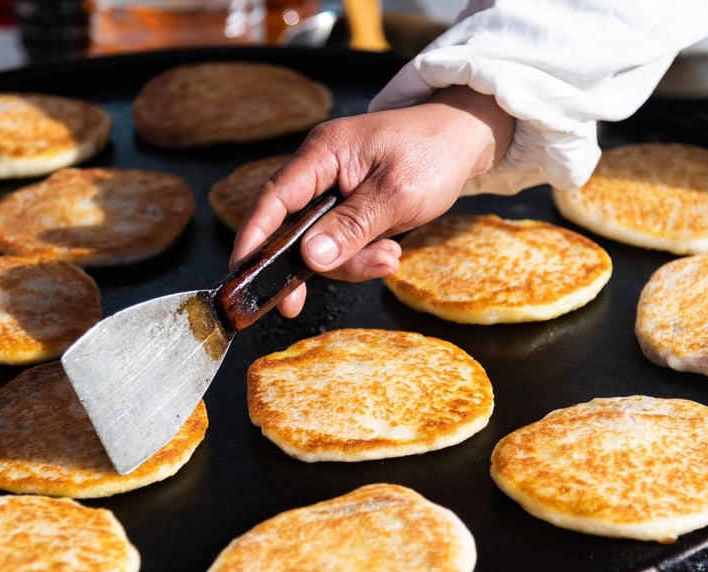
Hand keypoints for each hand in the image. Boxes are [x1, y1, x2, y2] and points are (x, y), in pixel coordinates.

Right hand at [229, 86, 513, 316]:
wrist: (466, 138)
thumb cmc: (434, 152)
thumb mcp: (397, 195)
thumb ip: (351, 227)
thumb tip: (309, 258)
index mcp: (322, 154)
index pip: (273, 199)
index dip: (252, 238)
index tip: (241, 275)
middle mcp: (320, 172)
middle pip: (292, 230)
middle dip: (315, 264)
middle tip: (312, 298)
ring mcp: (333, 192)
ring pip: (319, 245)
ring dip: (352, 262)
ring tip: (390, 256)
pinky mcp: (348, 209)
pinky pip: (340, 244)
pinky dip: (362, 257)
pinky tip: (390, 252)